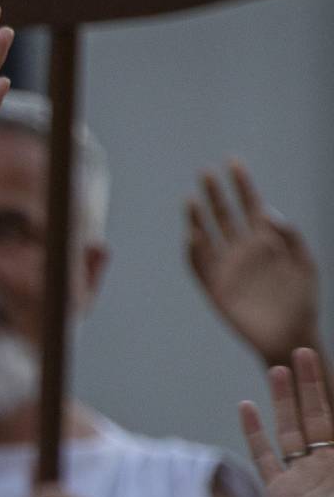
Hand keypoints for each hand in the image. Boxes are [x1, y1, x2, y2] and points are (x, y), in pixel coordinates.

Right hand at [186, 160, 319, 366]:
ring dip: (198, 219)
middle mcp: (243, 250)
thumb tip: (266, 212)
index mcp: (266, 240)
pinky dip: (194, 252)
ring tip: (191, 199)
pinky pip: (199, 267)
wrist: (289, 335)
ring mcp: (227, 268)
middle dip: (216, 193)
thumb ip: (289, 236)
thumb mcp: (305, 264)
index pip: (251, 205)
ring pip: (207, 236)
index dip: (242, 184)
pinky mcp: (215, 288)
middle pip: (224, 216)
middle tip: (205, 172)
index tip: (233, 162)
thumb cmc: (302, 300)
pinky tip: (192, 236)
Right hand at [239, 347, 333, 496]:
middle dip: (310, 384)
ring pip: (289, 429)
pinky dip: (254, 431)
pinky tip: (246, 407)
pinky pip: (264, 455)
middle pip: (316, 415)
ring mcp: (301, 476)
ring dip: (283, 399)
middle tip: (303, 352)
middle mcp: (327, 464)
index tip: (328, 365)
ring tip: (277, 370)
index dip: (332, 395)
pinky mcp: (279, 492)